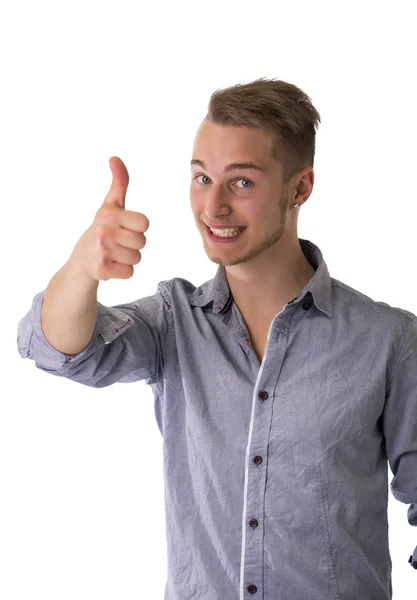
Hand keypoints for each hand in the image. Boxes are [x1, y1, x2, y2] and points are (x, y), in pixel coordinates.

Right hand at [68, 156, 149, 281]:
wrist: (81, 259)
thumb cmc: (102, 228)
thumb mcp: (110, 205)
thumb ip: (119, 183)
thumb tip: (115, 158)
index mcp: (109, 214)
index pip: (145, 224)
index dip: (137, 228)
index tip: (124, 227)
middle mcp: (103, 231)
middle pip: (142, 242)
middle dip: (133, 244)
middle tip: (117, 242)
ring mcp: (101, 251)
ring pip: (137, 258)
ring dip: (128, 258)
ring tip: (113, 253)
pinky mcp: (101, 270)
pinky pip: (129, 272)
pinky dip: (122, 271)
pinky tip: (110, 265)